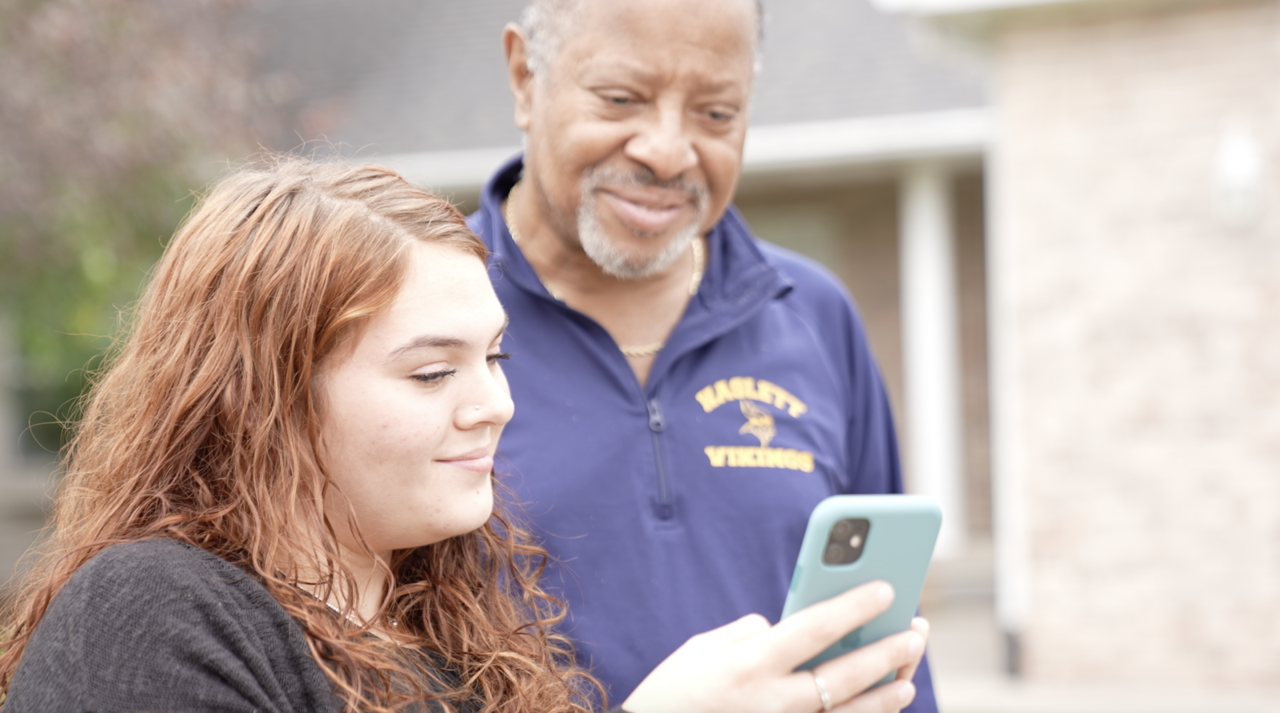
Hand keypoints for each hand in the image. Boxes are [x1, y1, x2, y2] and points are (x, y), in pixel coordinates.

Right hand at [622, 581, 926, 712]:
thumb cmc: (673, 693)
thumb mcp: (703, 650)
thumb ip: (748, 634)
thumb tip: (786, 630)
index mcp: (748, 665)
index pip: (814, 628)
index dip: (854, 606)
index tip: (887, 588)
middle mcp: (770, 702)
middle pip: (843, 675)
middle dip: (885, 651)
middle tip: (915, 631)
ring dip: (884, 695)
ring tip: (906, 676)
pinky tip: (879, 709)